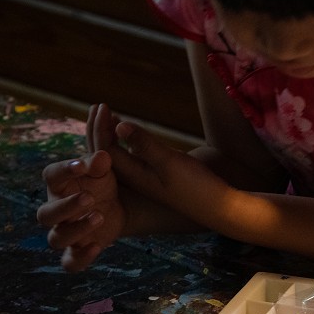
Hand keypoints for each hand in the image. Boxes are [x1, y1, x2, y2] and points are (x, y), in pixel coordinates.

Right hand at [36, 150, 125, 271]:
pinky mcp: (78, 250)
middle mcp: (56, 210)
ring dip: (76, 230)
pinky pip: (70, 262)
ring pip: (57, 238)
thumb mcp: (104, 170)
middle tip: (90, 197)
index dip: (63, 170)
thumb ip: (100, 163)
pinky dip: (80, 258)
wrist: (119, 204)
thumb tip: (102, 157)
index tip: (82, 166)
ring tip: (99, 216)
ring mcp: (65, 232)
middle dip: (66, 207)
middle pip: (46, 214)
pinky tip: (97, 246)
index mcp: (59, 185)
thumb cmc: (102, 182)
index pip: (50, 176)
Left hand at [106, 117, 226, 224]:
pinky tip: (130, 133)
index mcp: (133, 175)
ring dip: (112, 134)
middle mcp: (135, 178)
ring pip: (120, 154)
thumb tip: (118, 125)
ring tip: (109, 115)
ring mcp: (146, 177)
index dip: (100, 127)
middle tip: (97, 106)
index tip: (101, 106)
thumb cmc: (195, 186)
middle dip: (100, 129)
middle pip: (107, 153)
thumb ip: (144, 144)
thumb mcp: (169, 162)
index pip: (105, 150)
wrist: (217, 207)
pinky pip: (133, 156)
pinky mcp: (156, 176)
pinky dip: (128, 141)